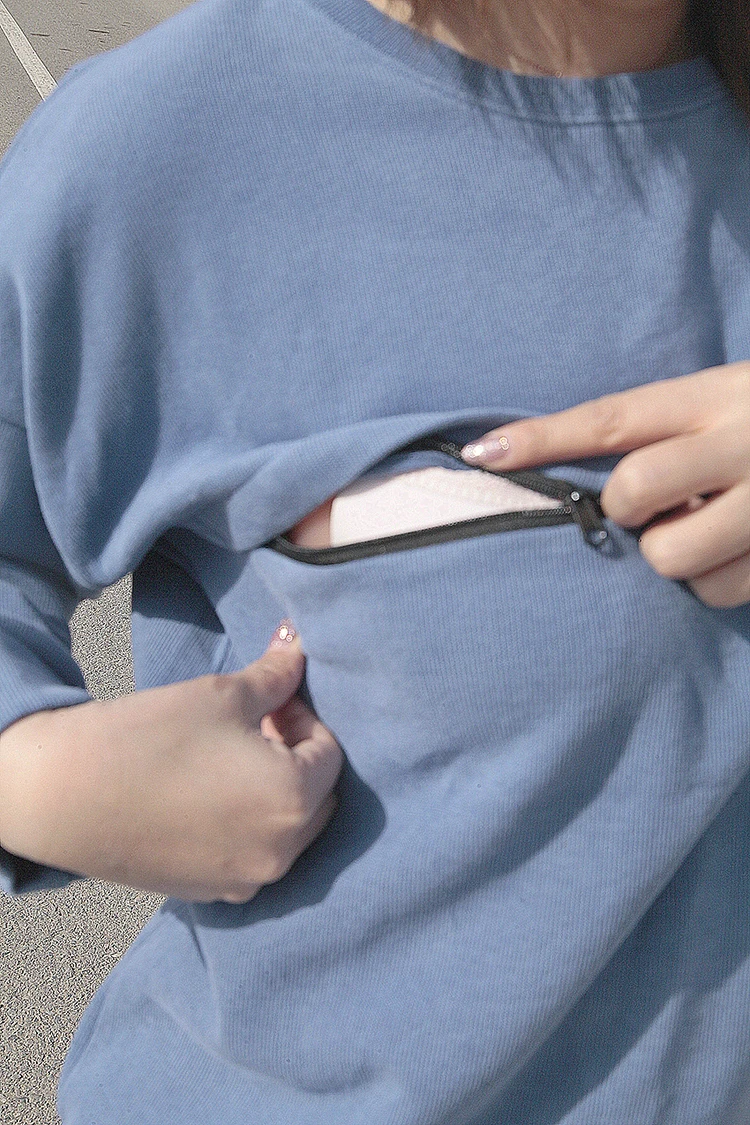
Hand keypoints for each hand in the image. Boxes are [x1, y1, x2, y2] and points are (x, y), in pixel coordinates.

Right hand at [0, 624, 342, 901]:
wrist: (65, 795)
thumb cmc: (150, 737)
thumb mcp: (223, 694)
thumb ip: (276, 677)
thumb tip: (299, 648)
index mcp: (292, 800)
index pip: (331, 753)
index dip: (304, 718)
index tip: (270, 702)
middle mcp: (281, 852)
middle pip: (318, 796)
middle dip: (297, 756)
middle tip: (256, 726)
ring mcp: (247, 880)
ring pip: (290, 829)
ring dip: (276, 791)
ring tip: (231, 756)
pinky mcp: (214, 893)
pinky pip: (255, 854)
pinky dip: (250, 824)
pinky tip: (209, 794)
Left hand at [461, 362, 749, 607]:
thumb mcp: (730, 399)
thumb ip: (668, 428)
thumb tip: (589, 476)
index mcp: (718, 396)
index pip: (614, 417)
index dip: (544, 438)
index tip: (483, 454)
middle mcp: (745, 442)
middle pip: (635, 491)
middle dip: (629, 507)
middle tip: (658, 502)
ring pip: (674, 557)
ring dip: (674, 553)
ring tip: (708, 528)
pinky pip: (721, 592)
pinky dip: (717, 581)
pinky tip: (740, 551)